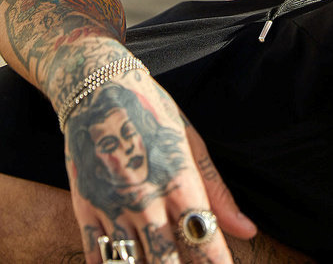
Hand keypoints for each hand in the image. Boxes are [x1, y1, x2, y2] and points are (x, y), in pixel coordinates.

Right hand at [64, 69, 256, 261]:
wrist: (94, 86)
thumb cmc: (150, 109)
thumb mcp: (189, 140)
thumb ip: (216, 190)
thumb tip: (247, 230)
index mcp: (178, 178)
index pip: (203, 236)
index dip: (216, 263)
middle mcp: (145, 197)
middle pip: (166, 260)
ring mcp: (112, 205)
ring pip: (129, 263)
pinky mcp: (85, 208)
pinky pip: (96, 256)